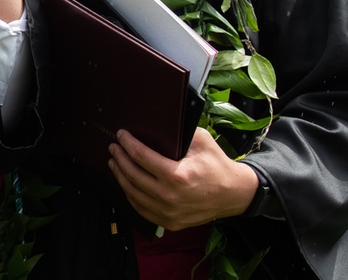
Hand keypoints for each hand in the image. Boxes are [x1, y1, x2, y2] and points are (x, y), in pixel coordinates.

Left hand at [108, 128, 258, 229]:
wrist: (234, 194)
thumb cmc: (216, 165)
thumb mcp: (201, 141)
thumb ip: (178, 133)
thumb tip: (154, 126)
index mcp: (177, 175)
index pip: (141, 156)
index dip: (127, 144)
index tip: (121, 135)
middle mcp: (170, 196)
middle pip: (133, 175)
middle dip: (119, 158)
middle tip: (114, 148)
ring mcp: (169, 212)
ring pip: (133, 194)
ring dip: (120, 176)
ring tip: (115, 163)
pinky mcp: (170, 222)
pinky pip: (142, 209)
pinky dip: (130, 195)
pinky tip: (126, 184)